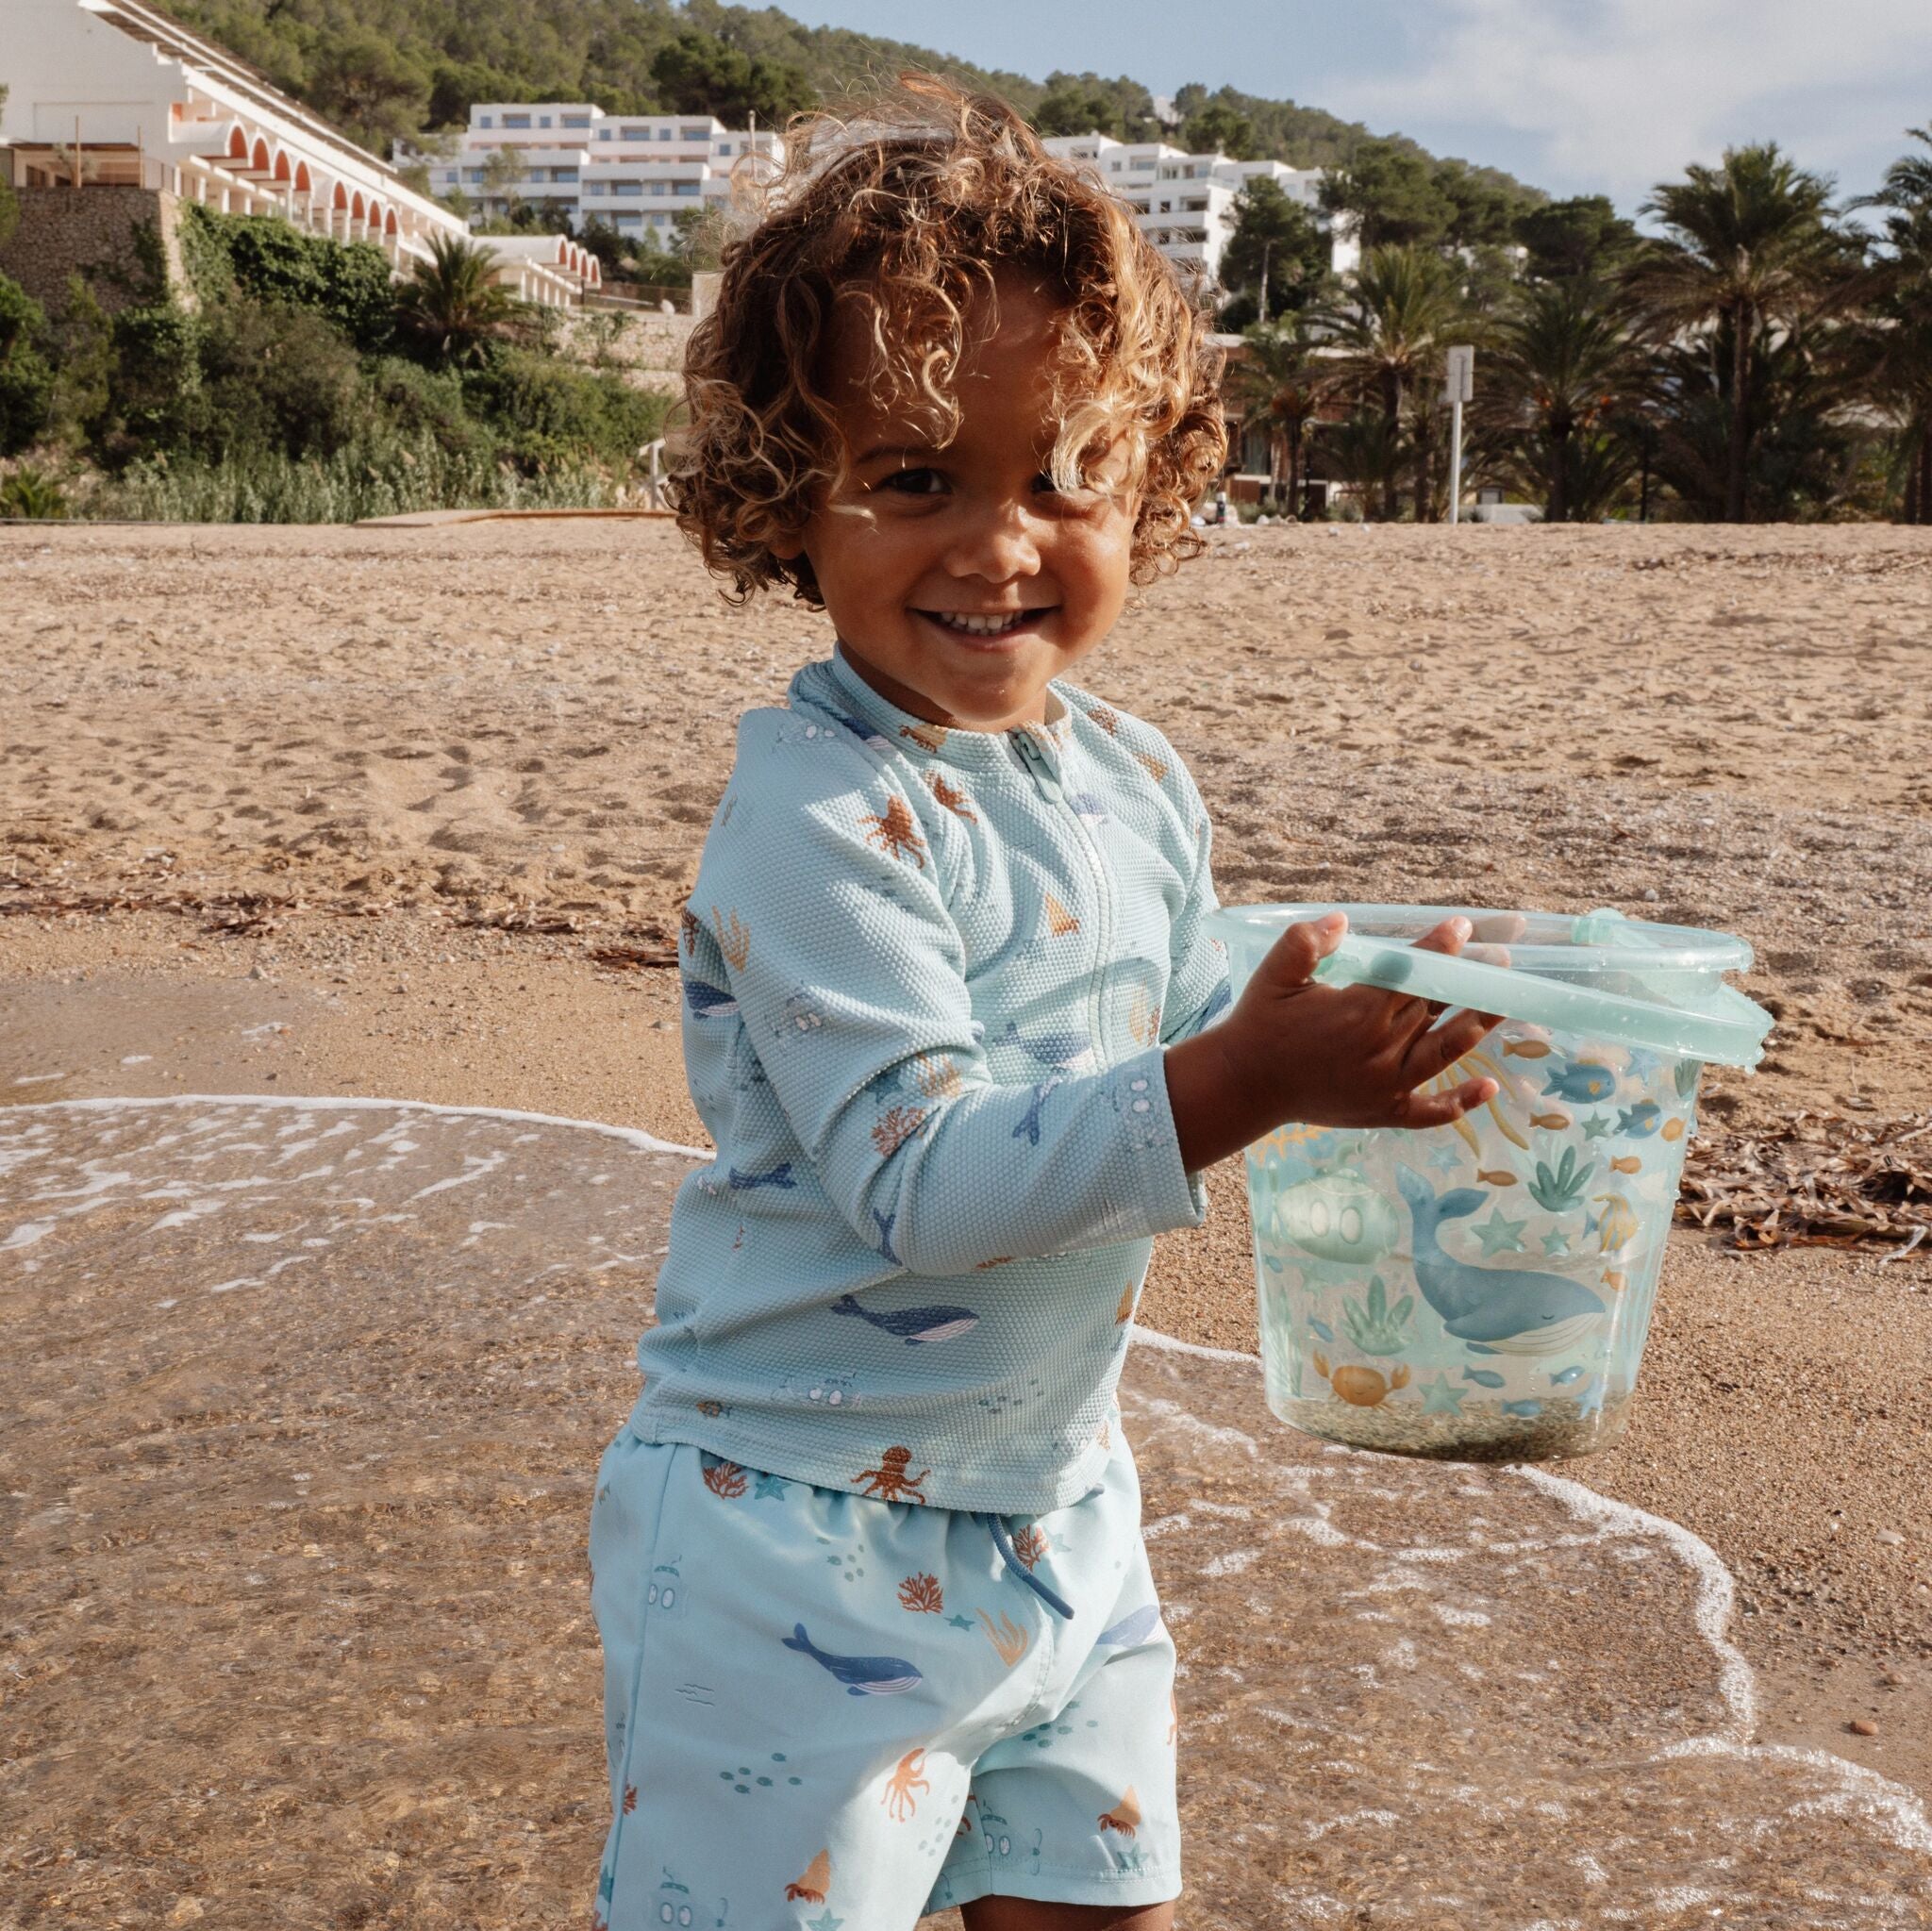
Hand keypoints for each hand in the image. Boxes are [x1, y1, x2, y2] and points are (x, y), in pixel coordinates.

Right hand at [1219, 911, 1502, 1131]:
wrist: (1243, 1085)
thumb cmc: (1259, 1025)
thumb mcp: (1274, 975)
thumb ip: (1305, 943)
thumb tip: (1342, 920)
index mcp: (1357, 1012)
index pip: (1410, 974)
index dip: (1438, 948)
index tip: (1461, 928)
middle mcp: (1379, 1049)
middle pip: (1434, 1007)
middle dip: (1467, 978)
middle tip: (1500, 957)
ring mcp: (1386, 1084)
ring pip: (1445, 1051)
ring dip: (1478, 1026)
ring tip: (1506, 1003)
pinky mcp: (1383, 1111)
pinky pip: (1429, 1111)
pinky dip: (1459, 1103)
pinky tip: (1489, 1088)